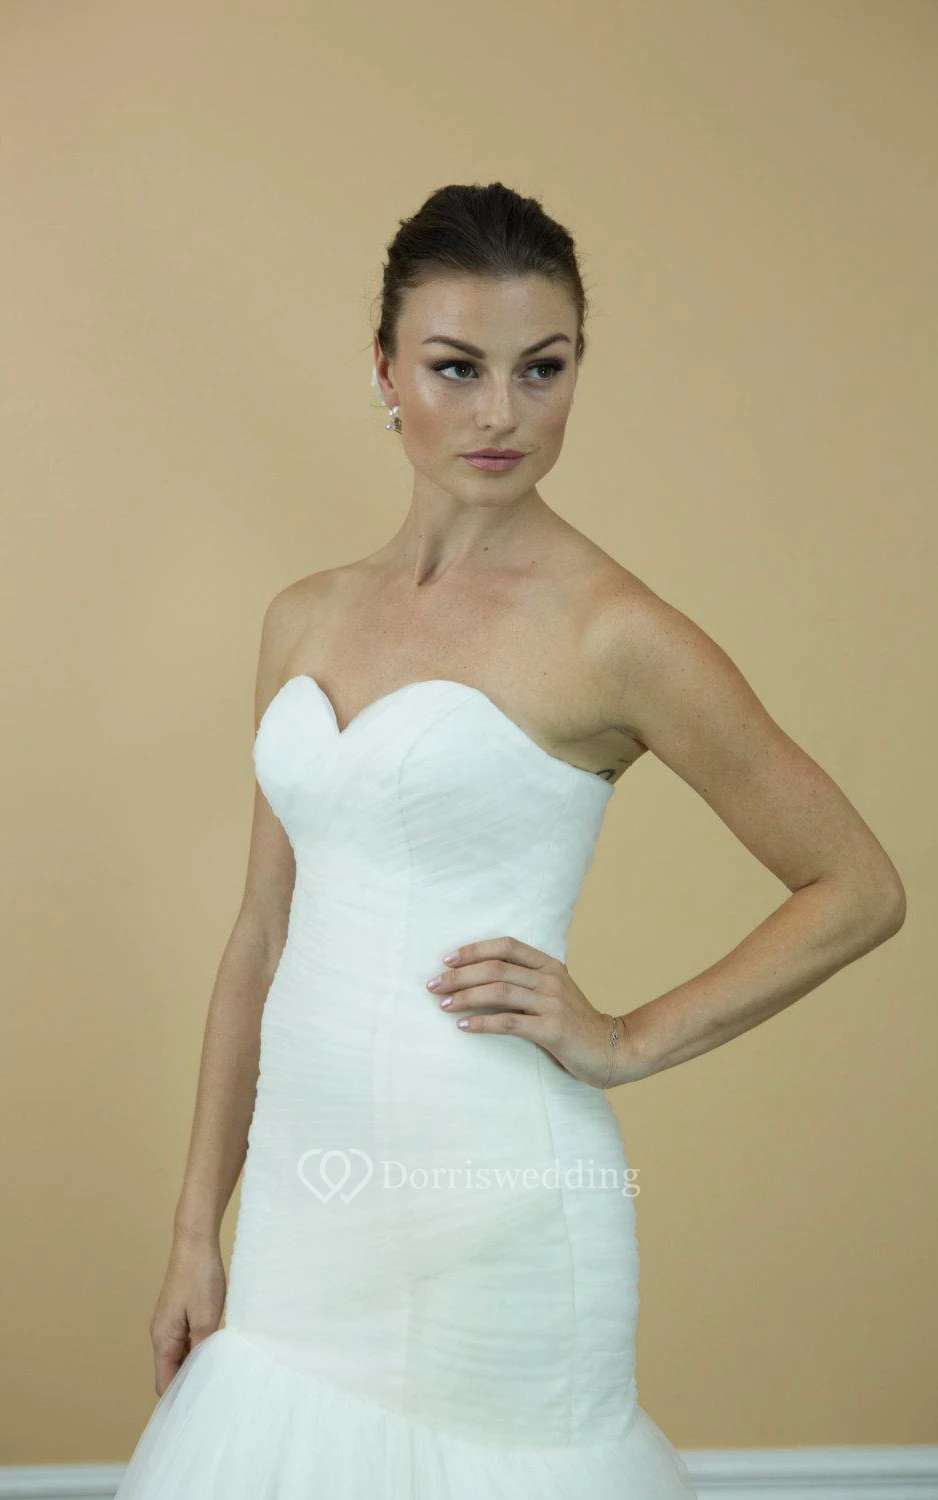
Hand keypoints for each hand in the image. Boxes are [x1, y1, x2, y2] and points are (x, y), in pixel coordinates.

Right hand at [149, 1229, 226, 1395]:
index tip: (196, 1416)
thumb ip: (202, 1350)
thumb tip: (202, 1377)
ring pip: (180, 1357)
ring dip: (195, 1367)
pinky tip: (217, 1352)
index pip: (165, 1383)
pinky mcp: (180, 1314)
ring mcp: (170, 1324)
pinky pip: (186, 1342)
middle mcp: (161, 1334)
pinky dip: (198, 1350)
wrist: (195, 1242)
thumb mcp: (206, 1318)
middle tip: (213, 1400)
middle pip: (171, 1372)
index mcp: (162, 1339)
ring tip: (218, 1379)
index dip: (178, 1401)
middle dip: (188, 1386)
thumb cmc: (200, 1277)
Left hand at [426, 935, 642, 1089]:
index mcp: (550, 966)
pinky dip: (482, 1023)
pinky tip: (463, 1027)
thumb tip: (477, 981)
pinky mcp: (552, 1029)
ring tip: (442, 1005)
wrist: (613, 1049)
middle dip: (459, 975)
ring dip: (465, 997)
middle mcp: (550, 979)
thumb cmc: (575, 1024)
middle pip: (495, 967)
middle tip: (433, 986)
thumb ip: (527, 982)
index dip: (474, 950)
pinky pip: (509, 1023)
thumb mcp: (554, 994)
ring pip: (498, 991)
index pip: (506, 946)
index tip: (447, 960)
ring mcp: (553, 1003)